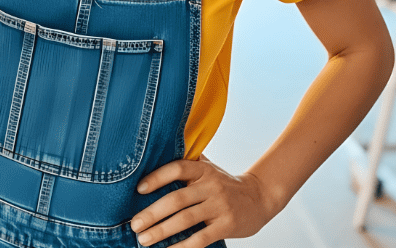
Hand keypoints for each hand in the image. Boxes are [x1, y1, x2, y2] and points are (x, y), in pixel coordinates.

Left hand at [129, 157, 274, 246]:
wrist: (260, 198)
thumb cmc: (225, 184)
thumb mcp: (209, 169)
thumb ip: (188, 163)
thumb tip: (155, 155)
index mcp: (203, 170)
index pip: (177, 168)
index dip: (157, 177)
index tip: (139, 189)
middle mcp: (211, 186)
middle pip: (177, 198)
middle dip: (153, 213)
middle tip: (135, 225)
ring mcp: (220, 206)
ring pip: (186, 219)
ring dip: (162, 231)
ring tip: (144, 240)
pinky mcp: (226, 225)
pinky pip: (201, 238)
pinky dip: (182, 247)